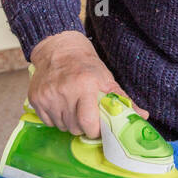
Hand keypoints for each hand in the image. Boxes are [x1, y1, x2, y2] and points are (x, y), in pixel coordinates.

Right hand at [27, 31, 145, 137]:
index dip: (95, 129)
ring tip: (73, 106)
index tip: (98, 126)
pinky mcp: (35, 98)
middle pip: (74, 128)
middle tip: (86, 113)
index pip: (88, 123)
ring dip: (69, 122)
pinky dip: (55, 118)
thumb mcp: (106, 79)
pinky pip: (48, 122)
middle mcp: (64, 91)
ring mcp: (47, 95)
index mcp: (85, 85)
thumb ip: (123, 99)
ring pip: (61, 126)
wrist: (58, 48)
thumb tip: (143, 116)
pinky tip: (60, 104)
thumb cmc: (85, 65)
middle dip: (83, 126)